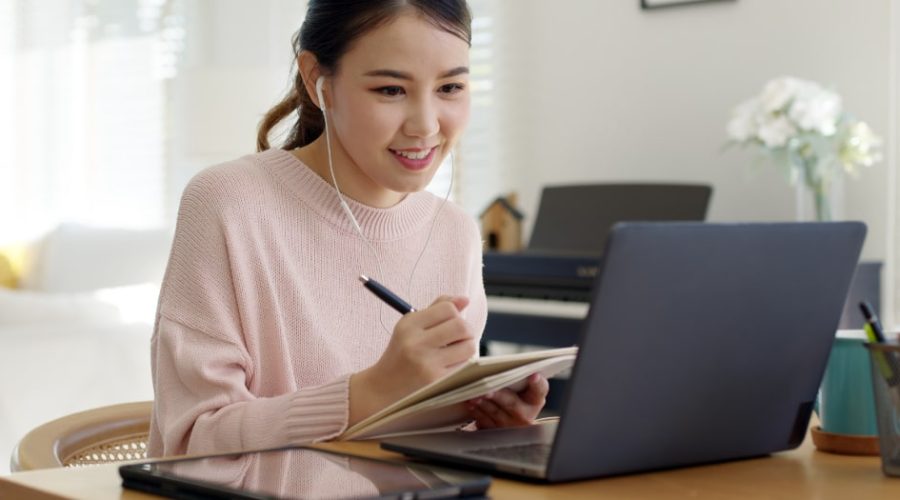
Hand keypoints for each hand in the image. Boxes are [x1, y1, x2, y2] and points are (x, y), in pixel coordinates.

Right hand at [350, 295, 476, 424]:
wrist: (383, 388)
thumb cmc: (401, 354)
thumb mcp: (411, 327)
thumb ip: (437, 309)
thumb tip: (465, 299)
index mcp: (409, 324)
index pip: (448, 309)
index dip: (455, 314)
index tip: (449, 323)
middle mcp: (416, 342)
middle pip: (461, 326)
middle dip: (466, 331)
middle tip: (459, 338)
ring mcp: (426, 363)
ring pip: (468, 347)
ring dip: (467, 348)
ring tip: (455, 352)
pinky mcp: (435, 381)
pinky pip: (464, 366)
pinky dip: (462, 364)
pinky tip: (449, 366)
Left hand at [465, 373, 548, 428]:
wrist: (508, 416)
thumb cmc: (513, 394)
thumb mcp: (520, 387)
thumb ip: (515, 378)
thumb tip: (500, 367)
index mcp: (535, 399)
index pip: (540, 389)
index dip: (537, 383)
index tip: (533, 376)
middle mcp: (526, 415)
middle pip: (512, 403)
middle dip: (497, 395)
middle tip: (486, 390)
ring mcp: (510, 426)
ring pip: (495, 412)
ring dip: (482, 402)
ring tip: (472, 394)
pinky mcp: (495, 432)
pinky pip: (484, 421)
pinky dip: (476, 410)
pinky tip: (470, 403)